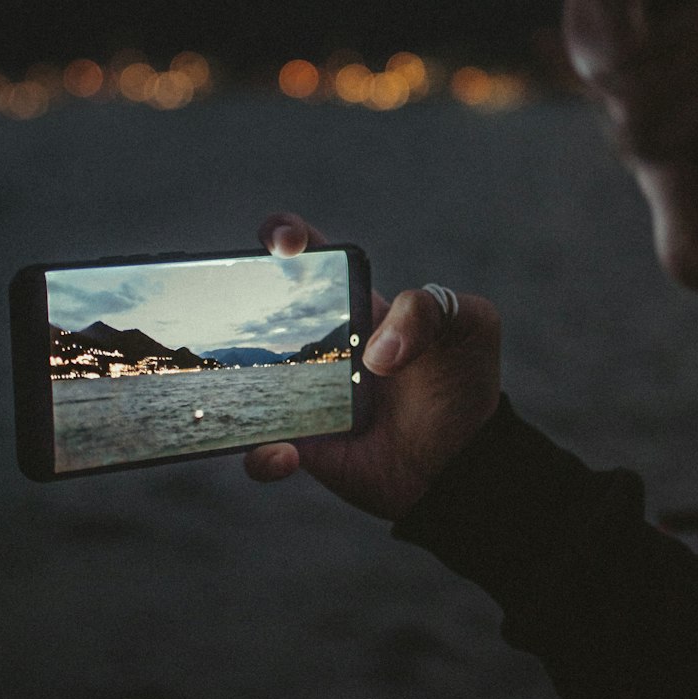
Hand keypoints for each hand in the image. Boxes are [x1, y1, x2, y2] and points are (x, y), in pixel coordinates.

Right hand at [244, 213, 500, 520]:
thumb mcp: (469, 325)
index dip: (286, 236)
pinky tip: (288, 455)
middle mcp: (319, 344)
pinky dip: (262, 455)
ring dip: (229, 386)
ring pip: (246, 383)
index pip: (310, 258)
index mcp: (354, 303)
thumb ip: (430, 310)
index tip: (283, 241)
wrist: (464, 462)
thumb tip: (375, 356)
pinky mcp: (303, 447)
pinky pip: (262, 452)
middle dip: (231, 297)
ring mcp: (303, 395)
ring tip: (249, 398)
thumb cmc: (462, 381)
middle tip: (228, 305)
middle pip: (255, 310)